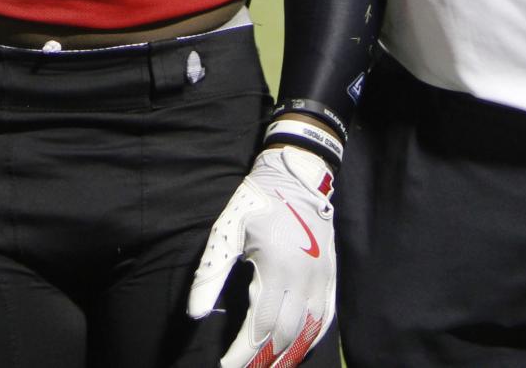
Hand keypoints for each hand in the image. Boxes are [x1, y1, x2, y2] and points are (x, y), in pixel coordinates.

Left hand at [187, 146, 337, 367]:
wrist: (296, 176)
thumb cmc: (255, 204)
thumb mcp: (226, 234)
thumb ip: (210, 276)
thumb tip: (195, 314)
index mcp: (277, 270)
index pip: (261, 327)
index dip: (244, 353)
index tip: (226, 365)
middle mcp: (304, 279)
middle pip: (286, 336)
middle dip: (263, 360)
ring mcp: (321, 279)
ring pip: (309, 333)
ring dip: (288, 355)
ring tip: (267, 367)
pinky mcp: (330, 276)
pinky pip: (324, 318)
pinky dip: (311, 339)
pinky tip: (296, 350)